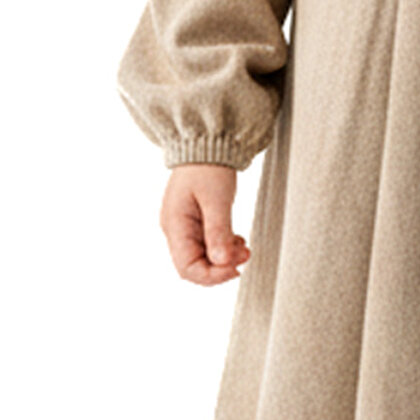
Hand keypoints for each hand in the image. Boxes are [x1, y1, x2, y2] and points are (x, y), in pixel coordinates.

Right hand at [160, 163, 249, 285]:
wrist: (206, 143)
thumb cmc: (207, 166)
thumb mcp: (216, 199)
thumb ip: (218, 232)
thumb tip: (221, 262)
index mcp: (175, 225)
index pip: (187, 267)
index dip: (211, 276)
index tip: (235, 270)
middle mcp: (176, 229)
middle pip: (194, 265)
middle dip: (221, 267)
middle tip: (244, 256)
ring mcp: (185, 226)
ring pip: (203, 256)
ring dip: (224, 257)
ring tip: (244, 247)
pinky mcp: (195, 222)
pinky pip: (208, 244)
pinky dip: (223, 246)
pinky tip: (237, 240)